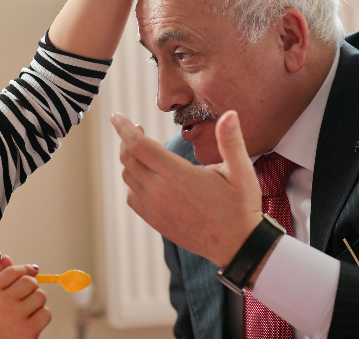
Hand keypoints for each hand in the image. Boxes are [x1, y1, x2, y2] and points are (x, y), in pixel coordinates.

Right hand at [0, 255, 50, 338]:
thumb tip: (7, 258)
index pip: (13, 271)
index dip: (26, 268)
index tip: (33, 271)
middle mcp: (1, 305)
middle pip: (29, 281)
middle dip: (33, 287)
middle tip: (27, 296)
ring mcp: (15, 318)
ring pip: (40, 296)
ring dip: (38, 302)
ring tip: (27, 312)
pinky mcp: (29, 331)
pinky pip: (46, 313)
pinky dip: (42, 317)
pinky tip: (31, 322)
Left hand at [112, 110, 262, 267]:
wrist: (237, 245)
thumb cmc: (240, 206)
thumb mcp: (241, 170)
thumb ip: (231, 140)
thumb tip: (230, 114)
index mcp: (178, 175)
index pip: (139, 146)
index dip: (124, 129)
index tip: (117, 116)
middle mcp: (161, 191)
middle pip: (128, 159)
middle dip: (127, 139)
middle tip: (136, 128)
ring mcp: (155, 209)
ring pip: (128, 177)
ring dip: (130, 159)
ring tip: (142, 150)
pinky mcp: (155, 221)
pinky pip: (132, 197)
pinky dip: (133, 182)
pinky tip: (146, 177)